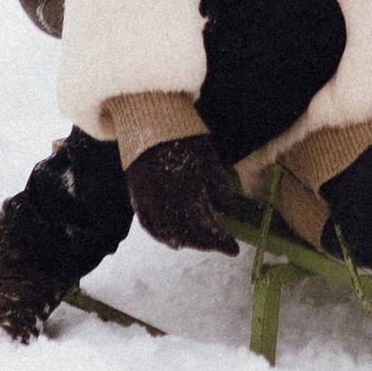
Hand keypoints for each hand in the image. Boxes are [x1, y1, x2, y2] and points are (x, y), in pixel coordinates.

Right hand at [127, 131, 245, 253]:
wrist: (150, 121)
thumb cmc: (184, 137)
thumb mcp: (209, 158)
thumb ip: (220, 187)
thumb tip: (232, 213)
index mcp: (187, 190)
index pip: (206, 227)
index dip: (221, 241)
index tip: (234, 250)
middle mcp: (167, 200)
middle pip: (189, 233)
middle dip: (207, 243)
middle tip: (221, 245)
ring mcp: (149, 200)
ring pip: (169, 232)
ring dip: (188, 241)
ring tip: (202, 244)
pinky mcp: (137, 197)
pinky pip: (149, 225)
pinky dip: (162, 237)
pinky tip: (175, 242)